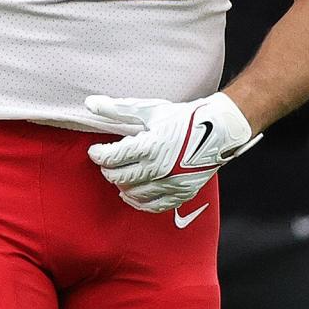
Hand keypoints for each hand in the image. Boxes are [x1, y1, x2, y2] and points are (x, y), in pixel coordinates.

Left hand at [84, 92, 260, 212]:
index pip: (112, 157)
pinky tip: (133, 195)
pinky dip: (139, 203)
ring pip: (134, 194)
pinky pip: (154, 206)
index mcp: (149, 146)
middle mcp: (159, 168)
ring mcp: (170, 183)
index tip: (95, 151)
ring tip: (119, 177)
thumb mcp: (150, 110)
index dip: (99, 154)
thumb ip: (117, 109)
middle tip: (107, 163)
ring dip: (121, 186)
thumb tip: (90, 103)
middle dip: (108, 170)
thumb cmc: (184, 118)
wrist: (218, 130)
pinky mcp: (181, 193)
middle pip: (119, 177)